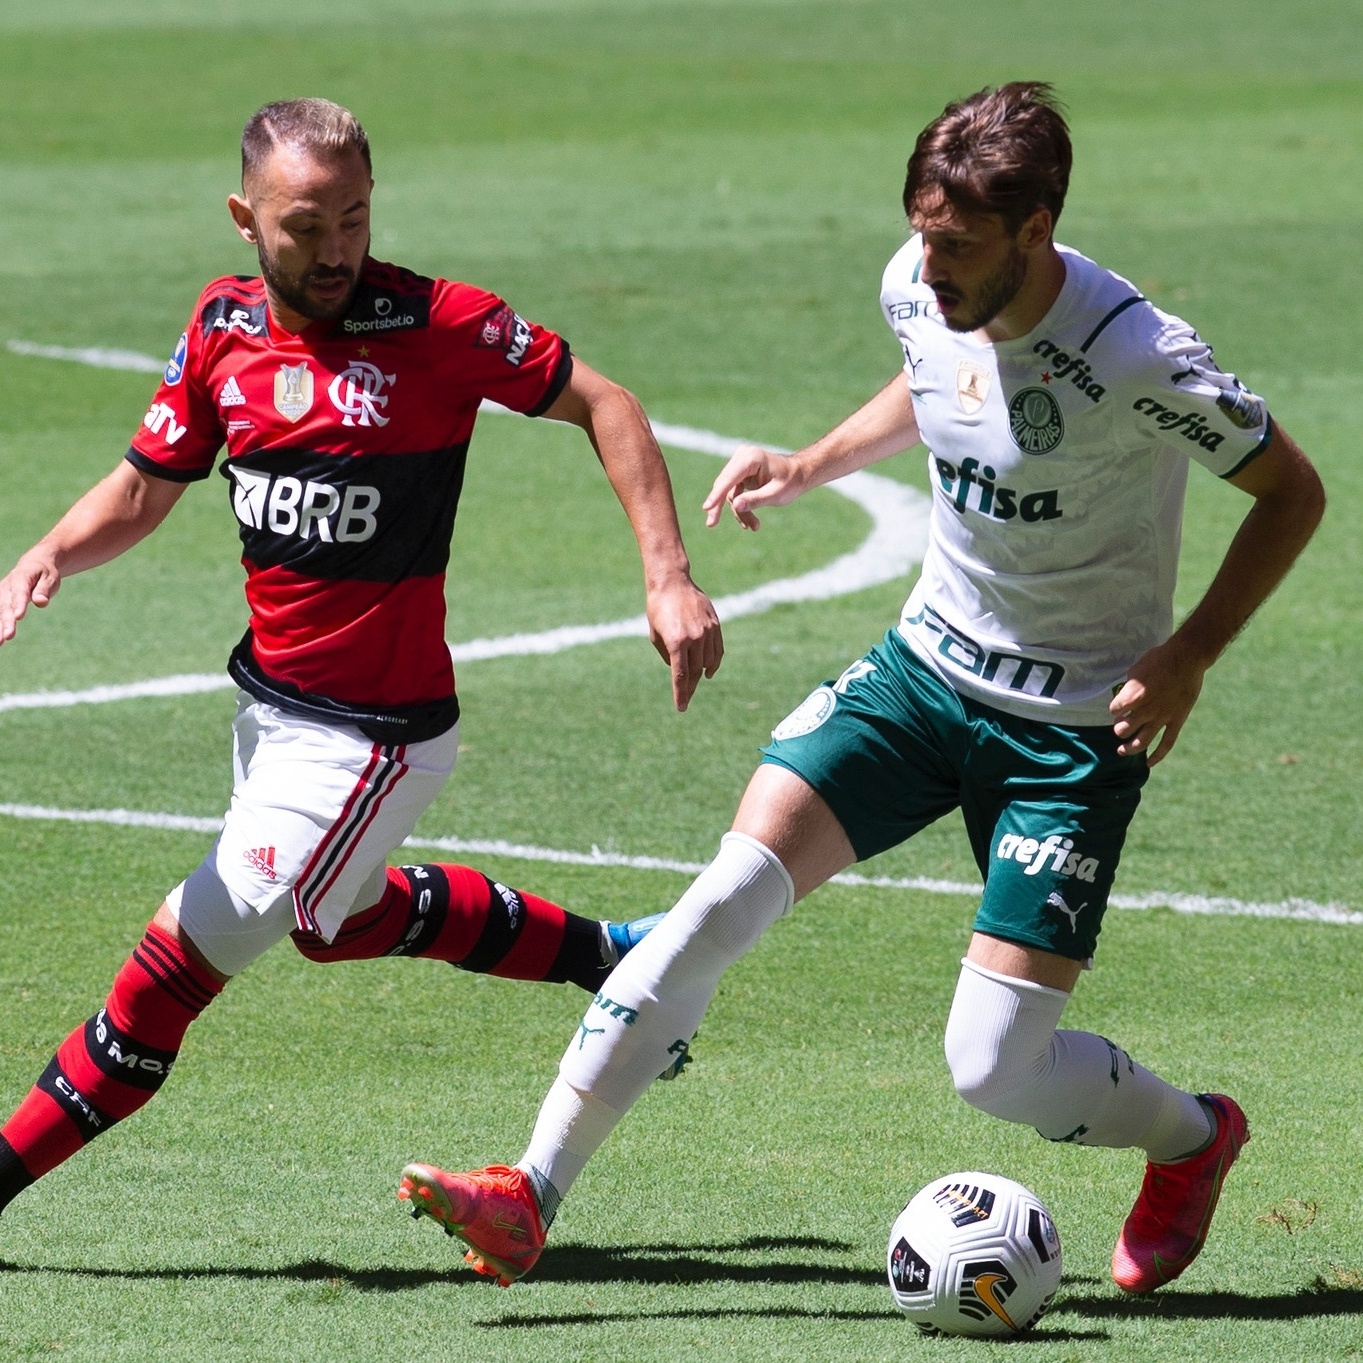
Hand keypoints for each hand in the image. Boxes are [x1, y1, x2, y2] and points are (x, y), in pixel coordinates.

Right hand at [0, 555, 60, 645]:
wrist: (34, 564)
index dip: (18, 604)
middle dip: (6, 621)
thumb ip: (44, 590)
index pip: (20, 593)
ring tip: (0, 642)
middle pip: (6, 606)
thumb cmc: (45, 573)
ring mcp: (1, 594)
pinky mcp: (0, 601)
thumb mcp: (50, 578)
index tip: (18, 617)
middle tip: (8, 636)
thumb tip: (41, 602)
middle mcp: (7, 587)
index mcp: (21, 578)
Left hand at [645, 577, 723, 710]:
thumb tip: (679, 670)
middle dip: (690, 687)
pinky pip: (717, 651)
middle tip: (685, 698)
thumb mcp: (656, 635)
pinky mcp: (715, 626)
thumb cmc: (658, 609)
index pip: (680, 675)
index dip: (681, 694)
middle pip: (695, 671)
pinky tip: (708, 671)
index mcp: (676, 642)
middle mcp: (694, 638)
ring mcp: (707, 631)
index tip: (681, 707)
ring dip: (700, 675)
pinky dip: (714, 663)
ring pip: (708, 662)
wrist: (672, 582)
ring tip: (694, 683)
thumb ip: (668, 655)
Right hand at [703, 444, 801, 530]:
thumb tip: (736, 505)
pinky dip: (741, 507)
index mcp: (752, 458)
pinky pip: (733, 493)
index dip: (717, 494)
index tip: (707, 507)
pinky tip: (750, 522)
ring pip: (728, 492)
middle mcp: (742, 457)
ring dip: (739, 511)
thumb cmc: (790, 482)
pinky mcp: (738, 473)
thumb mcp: (776, 494)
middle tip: (711, 524)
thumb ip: (756, 500)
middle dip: (720, 507)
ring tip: (754, 527)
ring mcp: (739, 464)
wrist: (798, 474)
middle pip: (724, 485)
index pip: (729, 478)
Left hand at [1109, 637, 1206, 765]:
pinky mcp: (1176, 721)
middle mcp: (1145, 710)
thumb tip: (1124, 696)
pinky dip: (1157, 755)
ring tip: (1122, 751)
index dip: (1114, 709)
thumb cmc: (1159, 659)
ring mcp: (1161, 717)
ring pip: (1141, 742)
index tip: (1117, 707)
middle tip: (1120, 727)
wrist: (1186, 658)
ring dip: (1129, 748)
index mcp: (1132, 696)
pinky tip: (1148, 764)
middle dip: (1119, 730)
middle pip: (1123, 730)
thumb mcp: (1136, 669)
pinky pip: (1166, 743)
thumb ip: (1128, 687)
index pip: (1114, 710)